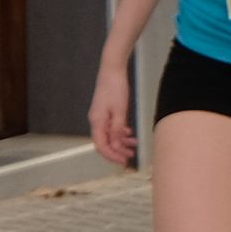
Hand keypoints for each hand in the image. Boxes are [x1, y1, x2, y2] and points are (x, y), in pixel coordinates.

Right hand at [87, 52, 137, 168]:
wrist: (112, 70)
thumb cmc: (115, 88)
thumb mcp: (119, 111)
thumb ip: (117, 130)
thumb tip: (117, 146)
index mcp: (97, 122)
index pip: (101, 146)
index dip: (112, 156)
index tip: (124, 161)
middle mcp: (96, 121)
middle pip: (105, 142)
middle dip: (118, 151)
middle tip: (131, 156)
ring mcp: (100, 116)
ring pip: (109, 135)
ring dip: (121, 142)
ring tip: (134, 145)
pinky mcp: (105, 111)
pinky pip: (111, 127)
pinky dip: (120, 132)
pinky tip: (129, 134)